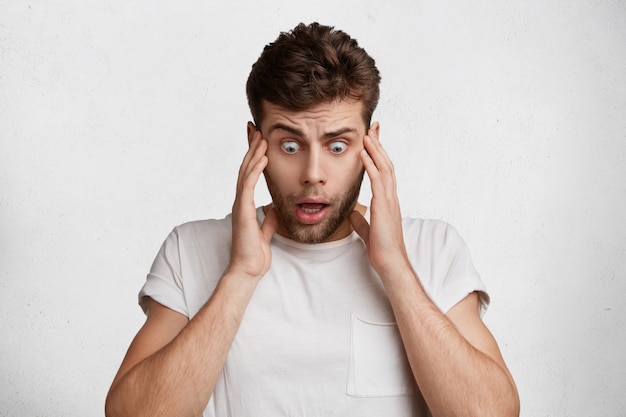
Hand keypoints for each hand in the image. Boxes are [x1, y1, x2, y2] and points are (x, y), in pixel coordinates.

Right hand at [228, 129, 277, 279]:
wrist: (247, 270)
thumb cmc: (254, 254)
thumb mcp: (266, 231)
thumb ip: (268, 218)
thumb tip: (274, 208)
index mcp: (245, 204)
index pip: (249, 175)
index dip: (253, 157)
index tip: (259, 141)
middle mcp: (240, 201)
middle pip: (245, 168)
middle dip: (251, 148)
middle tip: (256, 130)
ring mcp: (240, 204)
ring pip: (245, 172)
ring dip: (254, 153)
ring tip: (261, 137)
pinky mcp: (243, 210)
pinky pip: (248, 185)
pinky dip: (255, 170)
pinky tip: (262, 157)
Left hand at [350, 124, 410, 276]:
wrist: (390, 262)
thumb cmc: (382, 249)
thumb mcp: (367, 231)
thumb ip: (362, 221)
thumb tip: (353, 214)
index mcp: (388, 201)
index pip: (384, 172)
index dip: (379, 155)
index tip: (373, 141)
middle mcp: (391, 197)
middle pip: (386, 164)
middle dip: (379, 145)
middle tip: (373, 128)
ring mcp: (389, 200)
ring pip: (384, 168)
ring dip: (375, 149)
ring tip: (368, 133)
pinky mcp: (384, 206)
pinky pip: (377, 180)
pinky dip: (371, 164)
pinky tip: (364, 153)